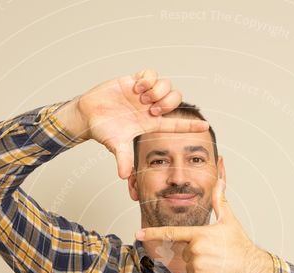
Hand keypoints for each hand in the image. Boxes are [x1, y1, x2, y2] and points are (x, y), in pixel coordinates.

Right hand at [70, 69, 209, 178]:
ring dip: (156, 91)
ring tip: (140, 97)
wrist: (88, 114)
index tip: (205, 126)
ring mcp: (144, 94)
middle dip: (167, 103)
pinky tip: (136, 87)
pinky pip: (151, 74)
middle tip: (151, 109)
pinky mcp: (135, 81)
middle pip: (175, 101)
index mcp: (150, 124)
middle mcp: (150, 108)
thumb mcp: (115, 145)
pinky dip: (147, 79)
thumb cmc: (102, 130)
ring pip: (166, 85)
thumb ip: (122, 159)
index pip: (175, 124)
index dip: (190, 126)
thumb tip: (123, 176)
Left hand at [136, 173, 274, 272]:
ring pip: (190, 267)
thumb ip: (219, 201)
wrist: (253, 269)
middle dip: (197, 254)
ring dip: (200, 268)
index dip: (153, 233)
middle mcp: (196, 250)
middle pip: (185, 253)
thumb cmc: (241, 245)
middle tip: (216, 254)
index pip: (172, 233)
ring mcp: (197, 266)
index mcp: (200, 234)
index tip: (138, 233)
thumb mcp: (229, 221)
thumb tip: (219, 181)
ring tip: (218, 265)